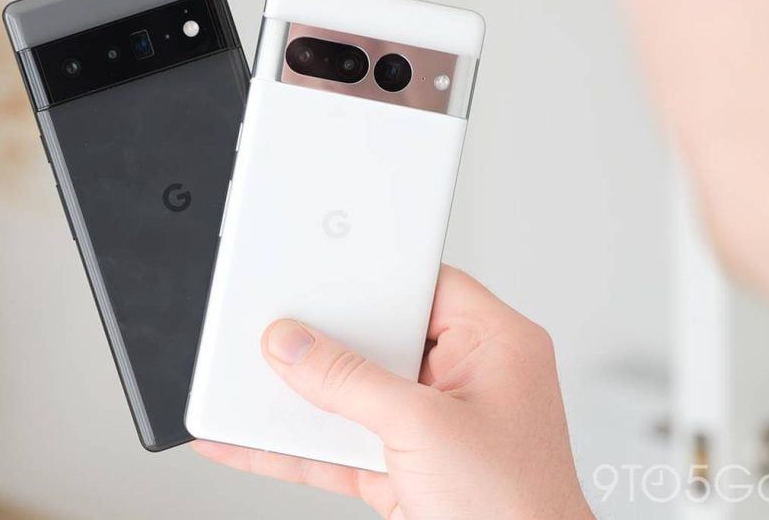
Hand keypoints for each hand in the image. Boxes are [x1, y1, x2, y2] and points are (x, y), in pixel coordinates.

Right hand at [192, 264, 591, 519]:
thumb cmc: (520, 506)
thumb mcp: (425, 428)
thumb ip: (352, 382)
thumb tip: (296, 347)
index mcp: (496, 346)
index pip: (425, 286)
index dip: (371, 276)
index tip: (319, 271)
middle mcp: (466, 381)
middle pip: (378, 342)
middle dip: (322, 343)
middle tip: (272, 331)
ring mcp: (434, 428)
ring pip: (353, 399)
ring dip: (300, 401)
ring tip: (247, 386)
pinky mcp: (407, 470)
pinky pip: (341, 448)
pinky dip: (297, 451)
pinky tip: (252, 445)